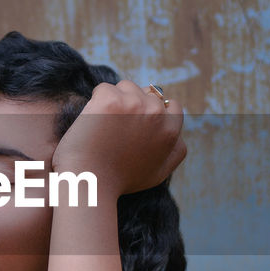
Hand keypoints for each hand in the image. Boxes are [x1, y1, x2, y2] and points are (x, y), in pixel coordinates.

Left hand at [51, 80, 184, 196]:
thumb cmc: (120, 181)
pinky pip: (103, 89)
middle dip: (132, 104)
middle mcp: (157, 114)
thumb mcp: (159, 173)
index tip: (137, 122)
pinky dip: (96, 102)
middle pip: (146, 92)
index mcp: (171, 131)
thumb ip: (175, 152)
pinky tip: (93, 123)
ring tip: (104, 126)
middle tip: (115, 128)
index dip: (153, 111)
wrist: (90, 182)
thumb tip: (179, 135)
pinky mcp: (110, 100)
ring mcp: (134, 104)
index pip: (171, 105)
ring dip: (115, 100)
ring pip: (125, 87)